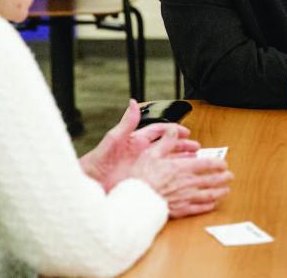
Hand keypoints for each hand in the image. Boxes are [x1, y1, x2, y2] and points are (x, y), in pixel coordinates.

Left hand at [79, 99, 197, 191]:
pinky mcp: (142, 179)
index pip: (159, 131)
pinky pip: (161, 175)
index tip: (186, 131)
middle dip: (182, 145)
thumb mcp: (113, 139)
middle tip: (196, 147)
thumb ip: (127, 122)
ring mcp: (143, 167)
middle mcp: (141, 153)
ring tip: (194, 160)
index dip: (173, 130)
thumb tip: (133, 103)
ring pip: (166, 161)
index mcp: (136, 140)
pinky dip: (172, 175)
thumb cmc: (97, 161)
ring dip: (180, 159)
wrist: (90, 183)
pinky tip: (181, 177)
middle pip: (167, 146)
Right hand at [129, 128, 233, 217]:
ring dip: (220, 191)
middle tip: (230, 176)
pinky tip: (212, 204)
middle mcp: (187, 183)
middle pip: (211, 180)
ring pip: (209, 195)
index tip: (223, 163)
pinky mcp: (181, 210)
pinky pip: (199, 208)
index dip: (217, 163)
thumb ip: (165, 141)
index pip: (206, 164)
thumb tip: (173, 130)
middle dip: (223, 177)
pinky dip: (208, 206)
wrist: (136, 201)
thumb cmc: (141, 179)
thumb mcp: (151, 154)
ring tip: (226, 189)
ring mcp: (186, 198)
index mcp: (181, 168)